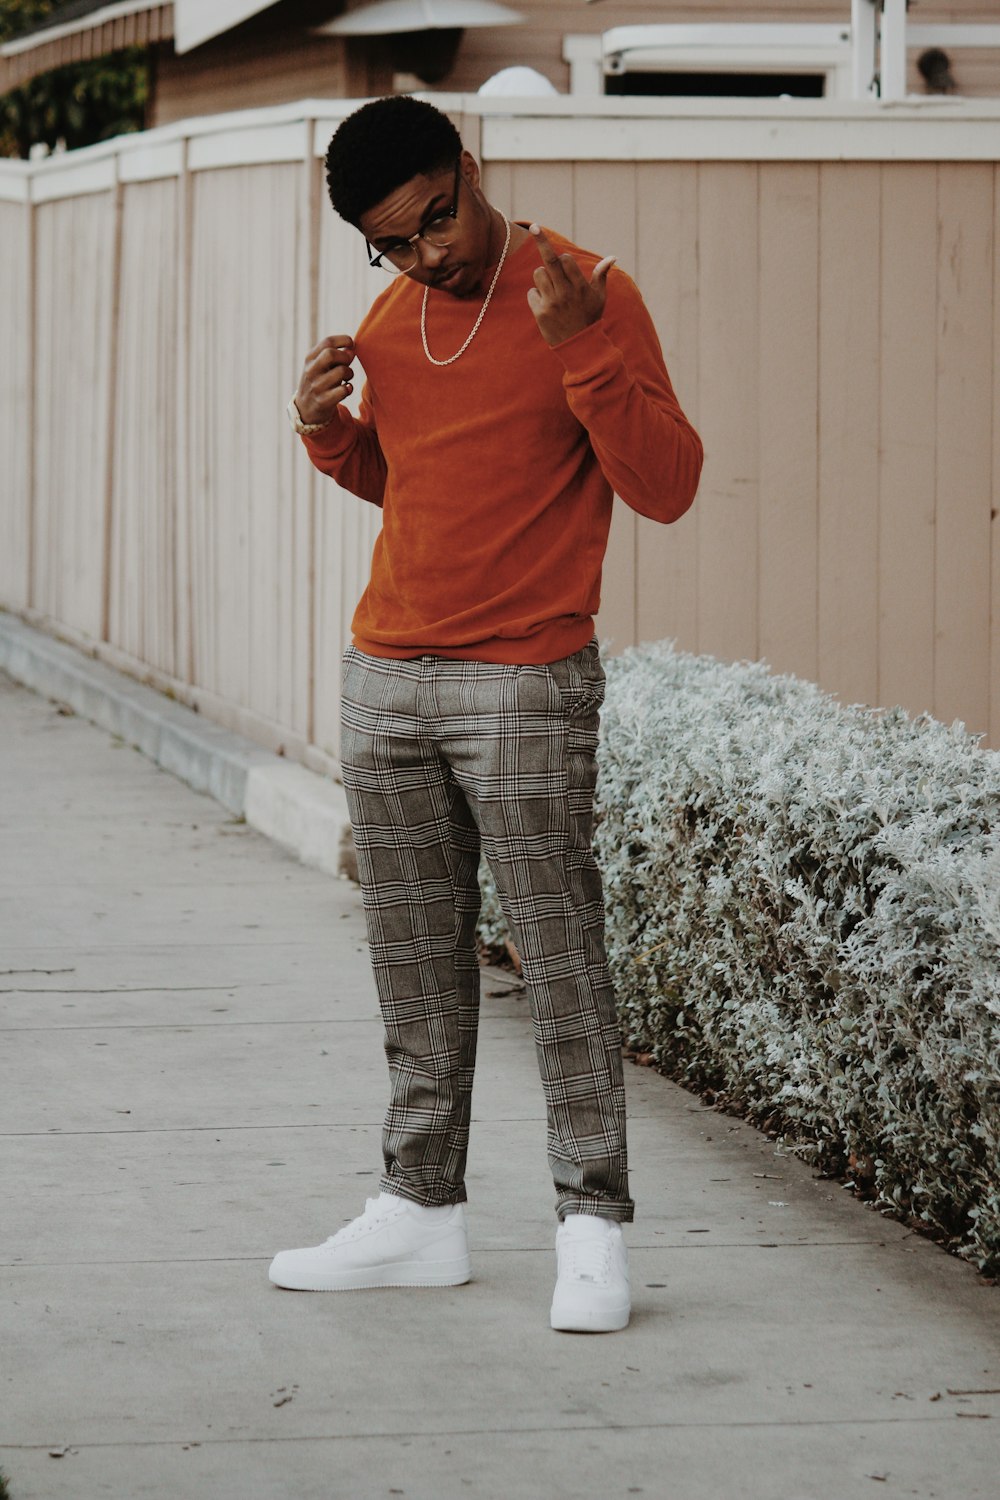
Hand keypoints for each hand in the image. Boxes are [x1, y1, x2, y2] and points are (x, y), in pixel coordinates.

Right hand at [294, 335, 356, 425]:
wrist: (306, 408)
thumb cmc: (319, 381)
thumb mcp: (319, 365)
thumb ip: (334, 356)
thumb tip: (351, 350)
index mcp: (310, 358)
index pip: (327, 342)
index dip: (343, 340)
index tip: (351, 344)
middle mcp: (311, 371)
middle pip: (331, 354)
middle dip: (345, 356)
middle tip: (348, 363)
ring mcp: (316, 386)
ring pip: (340, 371)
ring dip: (349, 373)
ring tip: (347, 377)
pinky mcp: (323, 401)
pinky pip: (344, 390)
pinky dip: (349, 388)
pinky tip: (347, 388)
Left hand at [526, 224, 614, 346]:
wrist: (579, 347)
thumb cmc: (590, 318)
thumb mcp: (599, 298)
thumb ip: (602, 276)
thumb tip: (613, 257)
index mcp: (580, 287)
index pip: (565, 260)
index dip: (563, 260)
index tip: (559, 255)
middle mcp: (566, 293)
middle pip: (549, 260)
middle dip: (541, 240)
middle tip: (534, 226)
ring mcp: (552, 303)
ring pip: (538, 274)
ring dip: (542, 278)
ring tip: (552, 291)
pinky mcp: (540, 313)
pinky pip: (531, 293)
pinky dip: (536, 296)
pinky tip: (546, 306)